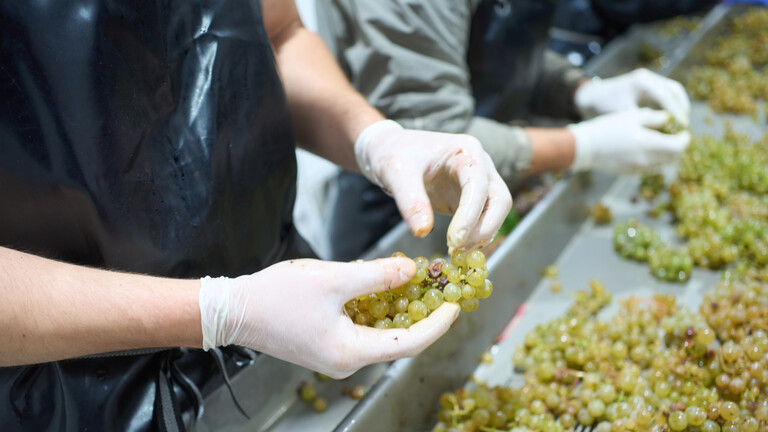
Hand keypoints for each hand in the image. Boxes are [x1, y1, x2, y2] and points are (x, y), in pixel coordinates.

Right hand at [198, 258, 459, 378]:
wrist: (234, 309)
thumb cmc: (278, 296)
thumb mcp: (334, 280)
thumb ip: (377, 276)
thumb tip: (411, 271)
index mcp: (351, 352)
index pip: (409, 343)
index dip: (437, 324)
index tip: (456, 306)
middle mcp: (346, 361)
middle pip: (397, 341)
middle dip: (421, 314)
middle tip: (440, 290)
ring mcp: (335, 356)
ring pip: (379, 334)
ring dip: (398, 311)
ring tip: (417, 284)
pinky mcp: (326, 345)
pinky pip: (361, 330)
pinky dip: (376, 311)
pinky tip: (382, 289)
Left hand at [355, 120, 511, 249]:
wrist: (390, 149)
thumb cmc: (393, 153)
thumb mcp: (396, 172)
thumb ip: (410, 200)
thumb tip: (423, 232)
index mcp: (466, 151)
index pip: (479, 185)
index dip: (470, 215)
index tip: (455, 240)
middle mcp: (480, 165)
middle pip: (500, 200)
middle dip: (484, 228)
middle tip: (459, 249)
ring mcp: (478, 182)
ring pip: (495, 212)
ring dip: (480, 236)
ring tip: (454, 252)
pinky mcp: (470, 199)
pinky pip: (482, 220)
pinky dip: (474, 237)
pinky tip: (455, 249)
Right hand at [567, 108, 689, 173]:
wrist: (584, 147)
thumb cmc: (607, 127)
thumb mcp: (632, 116)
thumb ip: (654, 118)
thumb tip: (669, 119)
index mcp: (649, 144)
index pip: (679, 146)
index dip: (684, 139)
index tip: (684, 132)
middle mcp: (647, 160)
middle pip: (673, 158)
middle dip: (678, 148)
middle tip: (676, 138)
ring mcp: (638, 169)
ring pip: (663, 165)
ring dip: (667, 156)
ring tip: (662, 144)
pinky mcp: (629, 173)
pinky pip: (650, 169)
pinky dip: (655, 161)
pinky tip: (647, 151)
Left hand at [575, 69, 689, 125]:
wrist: (590, 97)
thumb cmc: (603, 107)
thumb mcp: (623, 116)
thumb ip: (643, 123)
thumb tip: (663, 134)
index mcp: (641, 82)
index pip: (666, 96)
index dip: (676, 112)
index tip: (682, 127)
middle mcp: (647, 78)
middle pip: (674, 90)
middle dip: (682, 108)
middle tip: (685, 127)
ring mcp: (648, 80)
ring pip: (672, 92)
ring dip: (678, 107)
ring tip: (681, 125)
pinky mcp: (647, 86)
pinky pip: (665, 95)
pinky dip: (670, 107)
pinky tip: (671, 121)